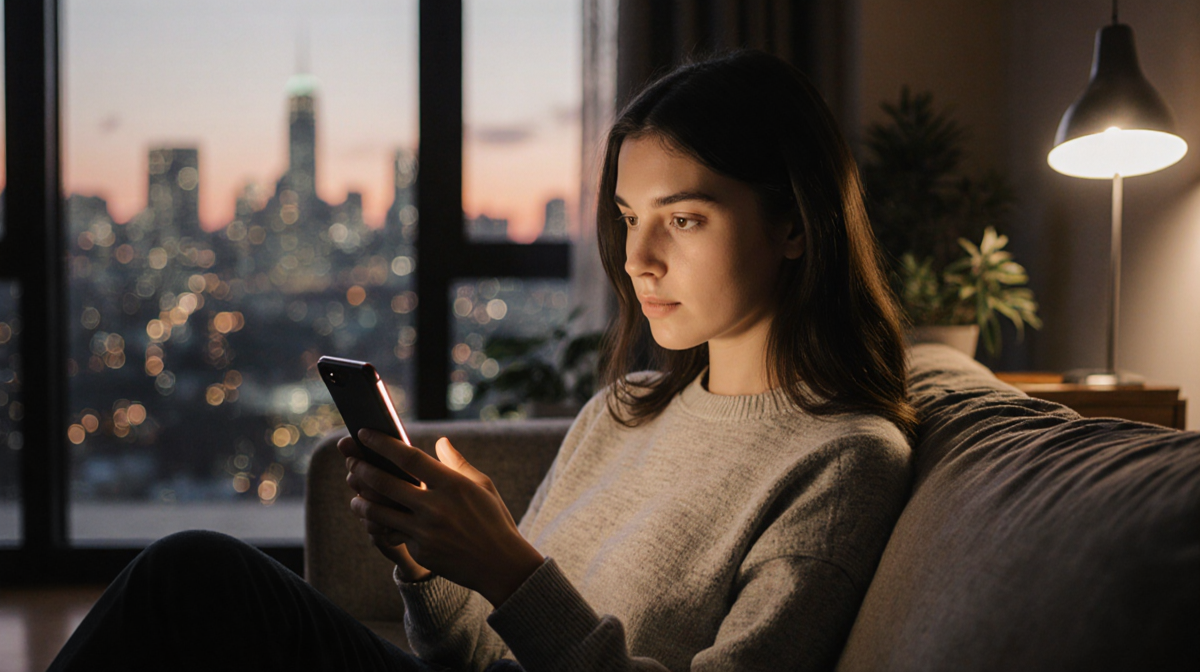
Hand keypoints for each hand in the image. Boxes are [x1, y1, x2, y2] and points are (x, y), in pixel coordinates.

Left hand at [338, 430, 544, 606]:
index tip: (364, 433)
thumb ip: (457, 463)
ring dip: (362, 501)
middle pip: (386, 482)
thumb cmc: (493, 520)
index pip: (409, 458)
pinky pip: (392, 534)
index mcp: (452, 484)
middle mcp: (436, 506)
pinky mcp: (421, 550)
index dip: (382, 444)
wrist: (501, 564)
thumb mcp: (482, 485)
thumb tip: (440, 441)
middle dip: (363, 469)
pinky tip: (373, 521)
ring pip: (380, 512)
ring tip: (355, 495)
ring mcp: (426, 531)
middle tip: (352, 462)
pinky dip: (379, 526)